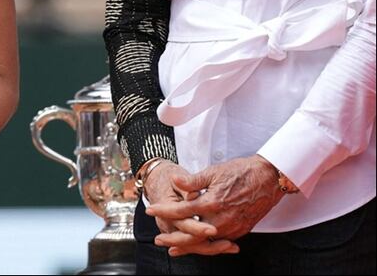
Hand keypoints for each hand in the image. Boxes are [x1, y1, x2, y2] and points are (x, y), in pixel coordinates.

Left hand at [147, 155, 281, 255]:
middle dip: (173, 239)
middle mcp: (222, 219)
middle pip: (191, 235)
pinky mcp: (241, 231)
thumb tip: (174, 180)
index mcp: (212, 202)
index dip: (164, 211)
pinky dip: (206, 245)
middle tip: (158, 240)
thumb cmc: (241, 172)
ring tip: (174, 248)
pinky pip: (220, 242)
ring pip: (206, 242)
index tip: (151, 210)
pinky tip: (197, 245)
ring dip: (189, 246)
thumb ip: (192, 181)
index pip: (181, 210)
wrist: (269, 178)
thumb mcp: (213, 171)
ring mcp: (233, 227)